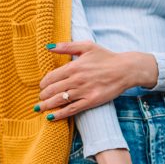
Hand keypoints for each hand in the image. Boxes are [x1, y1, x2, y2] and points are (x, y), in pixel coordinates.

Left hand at [35, 41, 157, 119]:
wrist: (125, 70)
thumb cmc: (106, 57)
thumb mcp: (87, 46)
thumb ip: (67, 46)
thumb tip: (49, 47)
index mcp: (74, 66)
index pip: (51, 77)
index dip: (44, 83)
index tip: (42, 87)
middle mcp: (76, 80)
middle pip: (53, 90)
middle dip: (43, 96)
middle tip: (40, 99)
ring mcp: (83, 92)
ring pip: (60, 100)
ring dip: (47, 105)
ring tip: (39, 109)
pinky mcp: (91, 101)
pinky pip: (71, 109)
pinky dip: (59, 114)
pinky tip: (51, 117)